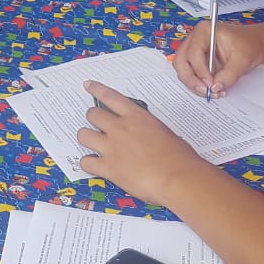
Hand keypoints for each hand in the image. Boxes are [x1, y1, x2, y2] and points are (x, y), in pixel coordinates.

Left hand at [77, 81, 206, 204]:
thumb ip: (147, 130)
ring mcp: (111, 147)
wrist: (178, 178)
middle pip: (92, 114)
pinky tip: (93, 165)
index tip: (88, 85)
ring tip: (92, 144)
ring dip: (87, 138)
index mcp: (136, 117)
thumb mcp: (164, 132)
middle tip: (97, 125)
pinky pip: (86, 162)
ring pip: (83, 135)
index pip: (110, 97)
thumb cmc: (179, 157)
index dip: (97, 89)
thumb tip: (143, 137)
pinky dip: (88, 163)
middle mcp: (120, 128)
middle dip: (93, 118)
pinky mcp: (108, 168)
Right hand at [173, 20, 263, 98]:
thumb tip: (216, 87)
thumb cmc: (249, 44)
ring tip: (210, 92)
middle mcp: (195, 39)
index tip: (211, 84)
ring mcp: (193, 49)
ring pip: (182, 69)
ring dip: (193, 83)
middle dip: (191, 79)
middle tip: (205, 91)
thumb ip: (229, 74)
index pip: (193, 52)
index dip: (200, 70)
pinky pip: (190, 73)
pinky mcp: (196, 60)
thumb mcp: (243, 59)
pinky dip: (197, 83)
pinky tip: (211, 88)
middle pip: (181, 61)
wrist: (254, 45)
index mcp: (204, 31)